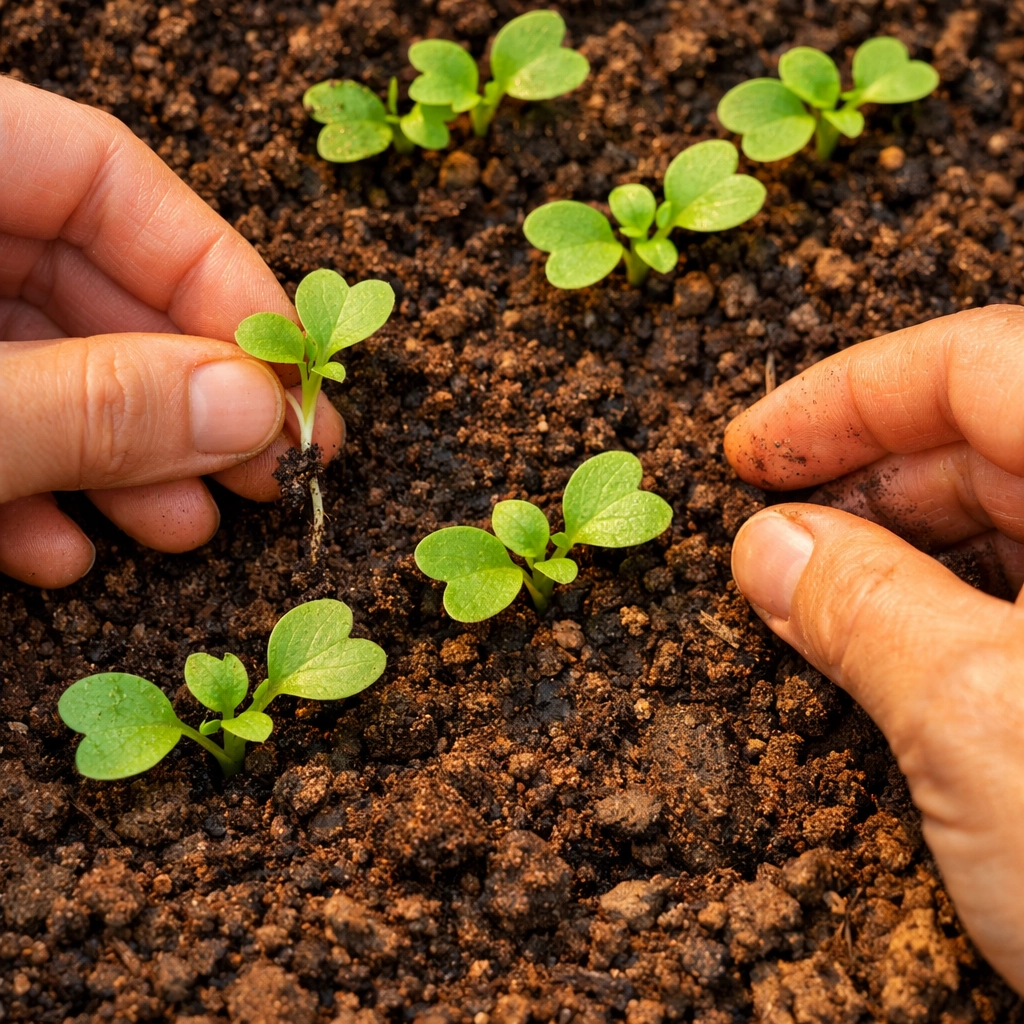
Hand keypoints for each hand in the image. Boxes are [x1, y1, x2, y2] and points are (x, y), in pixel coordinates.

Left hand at [0, 78, 342, 587]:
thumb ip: (93, 404)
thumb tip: (255, 409)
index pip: (107, 176)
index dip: (218, 276)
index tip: (294, 377)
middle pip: (89, 283)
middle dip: (184, 394)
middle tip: (273, 469)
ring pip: (42, 366)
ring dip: (124, 458)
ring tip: (188, 528)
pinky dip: (29, 489)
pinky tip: (63, 553)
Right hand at [726, 305, 1023, 993]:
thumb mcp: (981, 724)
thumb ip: (861, 609)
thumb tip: (766, 546)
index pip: (984, 363)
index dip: (846, 392)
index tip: (747, 449)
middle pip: (992, 433)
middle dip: (863, 476)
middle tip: (769, 532)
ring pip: (1008, 518)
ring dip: (892, 544)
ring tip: (807, 594)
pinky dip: (939, 605)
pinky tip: (880, 642)